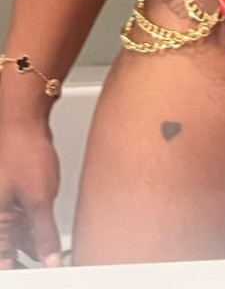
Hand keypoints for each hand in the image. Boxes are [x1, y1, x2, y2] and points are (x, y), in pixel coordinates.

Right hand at [0, 118, 61, 269]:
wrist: (25, 122)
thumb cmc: (23, 151)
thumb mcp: (39, 198)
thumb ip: (44, 232)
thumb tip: (48, 258)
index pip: (4, 258)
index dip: (18, 271)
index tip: (36, 277)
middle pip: (7, 248)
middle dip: (25, 261)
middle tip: (46, 269)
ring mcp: (3, 206)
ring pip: (14, 238)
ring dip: (31, 248)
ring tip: (51, 258)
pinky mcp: (12, 197)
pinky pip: (20, 223)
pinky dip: (33, 232)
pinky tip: (48, 240)